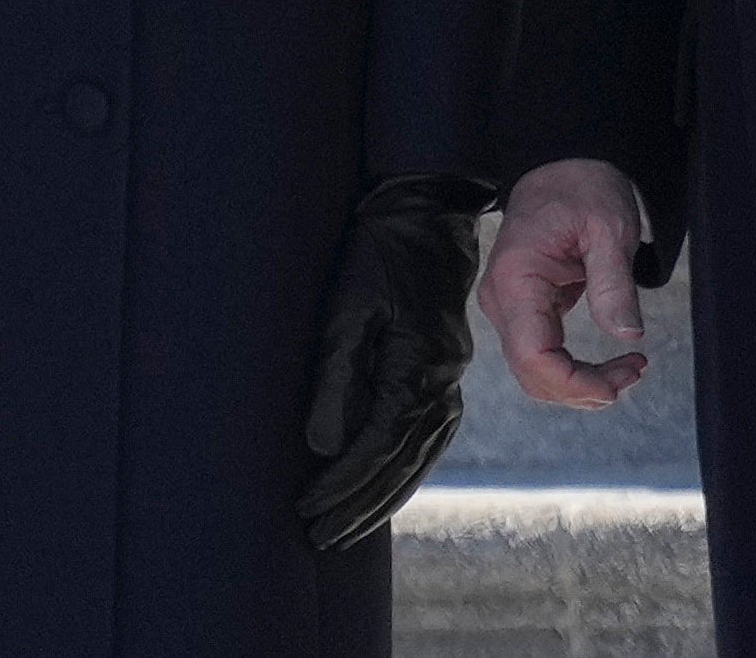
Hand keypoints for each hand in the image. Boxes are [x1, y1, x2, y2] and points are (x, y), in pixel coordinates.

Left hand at [298, 176, 488, 550]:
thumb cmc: (376, 255)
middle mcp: (441, 382)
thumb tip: (324, 446)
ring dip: (383, 496)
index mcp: (416, 370)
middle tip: (321, 539)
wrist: (425, 216)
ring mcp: (449, 378)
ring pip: (418, 456)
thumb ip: (336, 378)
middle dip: (359, 505)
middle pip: (399, 463)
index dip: (340, 485)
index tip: (307, 512)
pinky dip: (407, 468)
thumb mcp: (345, 309)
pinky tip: (388, 485)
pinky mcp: (446, 371)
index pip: (374, 447)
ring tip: (348, 529)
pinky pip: (430, 436)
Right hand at [474, 158, 649, 408]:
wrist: (562, 166)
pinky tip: (611, 363)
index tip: (617, 383)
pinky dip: (575, 370)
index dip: (573, 383)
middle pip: (532, 374)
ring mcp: (508, 307)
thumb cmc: (583, 189)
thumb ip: (614, 283)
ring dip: (581, 384)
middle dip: (584, 389)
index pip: (532, 355)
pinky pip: (542, 356)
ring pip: (536, 373)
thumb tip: (627, 335)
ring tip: (629, 368)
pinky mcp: (522, 310)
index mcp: (517, 278)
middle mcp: (502, 299)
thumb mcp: (609, 228)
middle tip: (635, 370)